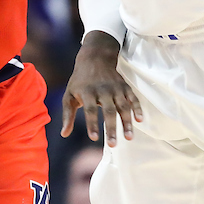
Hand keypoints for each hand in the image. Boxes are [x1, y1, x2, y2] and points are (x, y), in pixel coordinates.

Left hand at [62, 31, 141, 146]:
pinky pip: (133, 98)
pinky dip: (137, 108)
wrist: (94, 58)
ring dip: (126, 122)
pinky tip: (139, 120)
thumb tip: (64, 134)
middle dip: (111, 128)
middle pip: (109, 111)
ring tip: (129, 138)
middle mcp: (103, 90)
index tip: (94, 138)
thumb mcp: (69, 96)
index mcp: (87, 92)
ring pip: (123, 106)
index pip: (90, 110)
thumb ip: (67, 115)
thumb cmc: (79, 82)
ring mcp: (115, 88)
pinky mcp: (125, 87)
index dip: (92, 124)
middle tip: (113, 145)